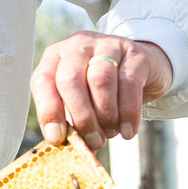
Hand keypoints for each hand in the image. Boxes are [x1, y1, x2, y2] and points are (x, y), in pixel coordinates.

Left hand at [30, 32, 172, 151]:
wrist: (144, 69)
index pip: (43, 81)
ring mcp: (107, 45)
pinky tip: (128, 130)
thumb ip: (70, 119)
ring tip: (110, 133)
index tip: (57, 138)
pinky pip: (130, 83)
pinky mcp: (135, 53)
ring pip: (100, 79)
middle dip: (81, 116)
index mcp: (55, 57)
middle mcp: (78, 46)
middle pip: (70, 79)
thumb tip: (65, 144)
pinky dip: (128, 112)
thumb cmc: (103, 90)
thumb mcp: (80, 100)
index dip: (48, 111)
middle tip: (93, 140)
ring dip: (105, 114)